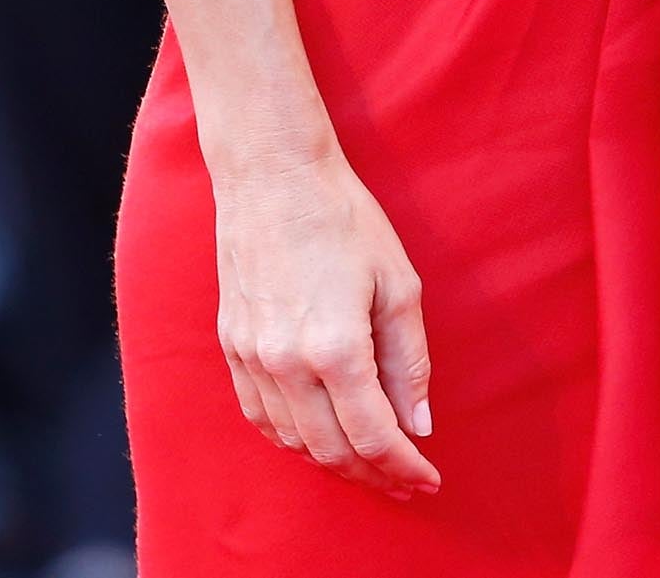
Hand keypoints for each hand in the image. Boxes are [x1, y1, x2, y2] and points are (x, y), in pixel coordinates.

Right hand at [213, 146, 437, 498]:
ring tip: (369, 461)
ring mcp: (253, 359)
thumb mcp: (397, 282)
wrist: (275, 179)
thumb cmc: (345, 220)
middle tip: (404, 480)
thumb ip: (409, 360)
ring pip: (294, 442)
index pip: (373, 435)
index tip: (427, 481)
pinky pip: (262, 418)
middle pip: (332, 450)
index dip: (403, 466)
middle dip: (373, 474)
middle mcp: (287, 364)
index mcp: (335, 347)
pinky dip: (294, 438)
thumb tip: (419, 424)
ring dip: (334, 461)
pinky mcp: (232, 349)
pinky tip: (319, 434)